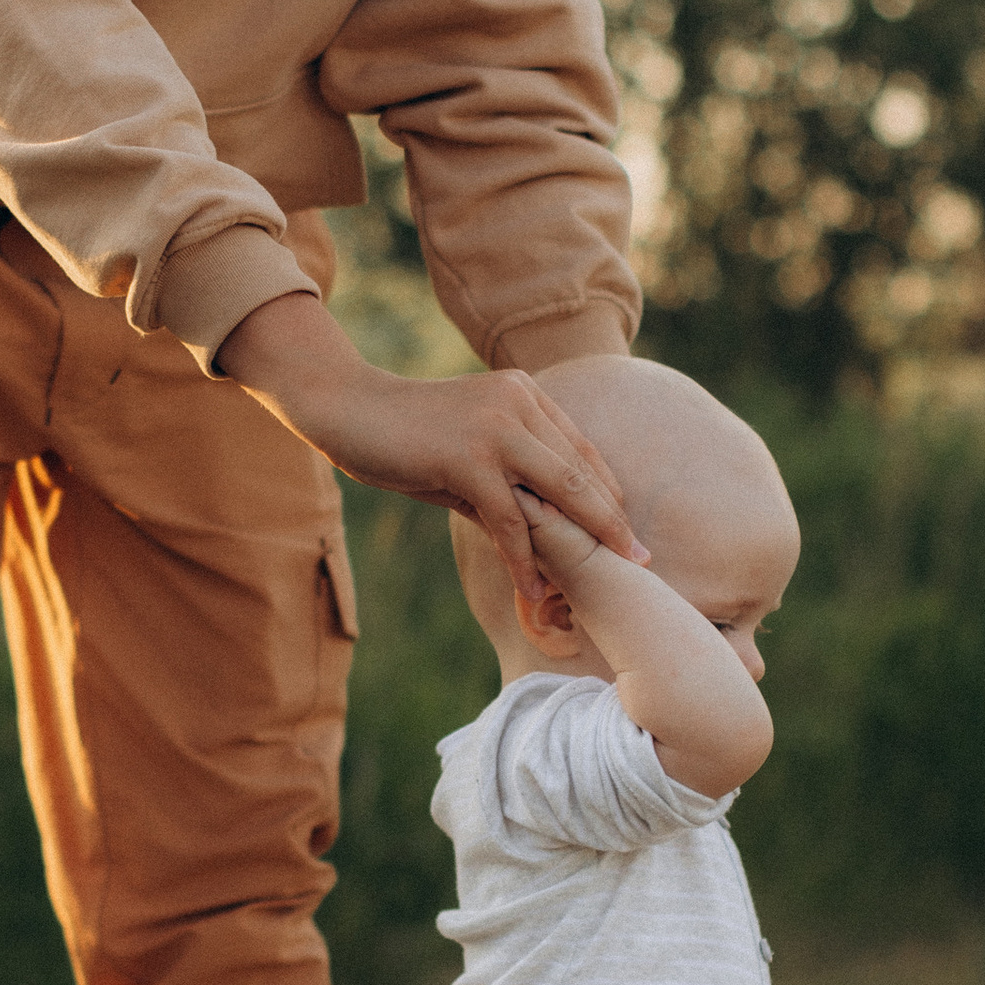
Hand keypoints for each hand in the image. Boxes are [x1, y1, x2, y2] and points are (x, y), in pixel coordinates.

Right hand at [214, 299, 642, 605]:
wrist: (342, 405)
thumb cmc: (398, 434)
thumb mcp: (462, 455)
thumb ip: (501, 485)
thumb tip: (532, 536)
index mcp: (524, 395)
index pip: (581, 451)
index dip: (607, 495)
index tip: (626, 532)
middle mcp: (519, 403)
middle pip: (583, 471)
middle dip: (614, 521)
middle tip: (642, 559)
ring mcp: (496, 427)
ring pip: (560, 491)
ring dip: (586, 541)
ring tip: (608, 579)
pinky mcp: (468, 456)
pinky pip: (510, 518)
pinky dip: (525, 558)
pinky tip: (534, 590)